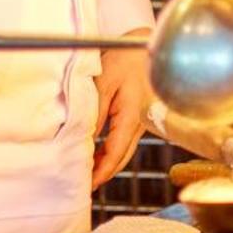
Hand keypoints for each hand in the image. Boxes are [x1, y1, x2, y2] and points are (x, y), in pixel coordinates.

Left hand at [91, 28, 153, 187]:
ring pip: (125, 151)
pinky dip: (113, 152)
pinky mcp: (140, 118)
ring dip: (108, 164)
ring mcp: (142, 122)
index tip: (88, 183)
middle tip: (85, 185)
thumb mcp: (105, 81)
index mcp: (132, 116)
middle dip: (104, 173)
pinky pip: (126, 141)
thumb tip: (86, 138)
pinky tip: (99, 154)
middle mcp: (140, 124)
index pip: (116, 152)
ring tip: (88, 173)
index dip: (102, 171)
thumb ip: (96, 111)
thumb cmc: (126, 59)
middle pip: (122, 157)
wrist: (147, 46)